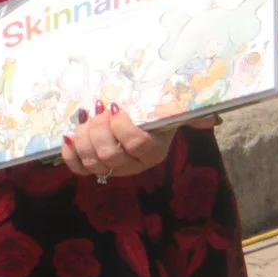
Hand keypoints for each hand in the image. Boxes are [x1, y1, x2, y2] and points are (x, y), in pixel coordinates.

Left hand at [60, 104, 177, 181]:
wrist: (140, 124)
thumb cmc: (154, 114)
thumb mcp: (171, 110)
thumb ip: (187, 114)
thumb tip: (209, 120)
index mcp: (153, 150)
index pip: (136, 143)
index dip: (121, 125)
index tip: (115, 107)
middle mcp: (134, 164)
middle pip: (110, 155)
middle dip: (98, 129)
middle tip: (98, 110)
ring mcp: (114, 169)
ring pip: (93, 162)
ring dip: (84, 137)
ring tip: (86, 119)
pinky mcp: (96, 169)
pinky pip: (80, 169)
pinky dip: (71, 154)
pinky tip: (68, 137)